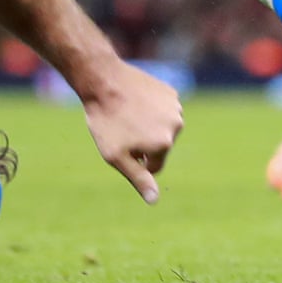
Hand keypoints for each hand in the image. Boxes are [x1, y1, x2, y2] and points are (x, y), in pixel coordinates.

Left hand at [80, 61, 183, 202]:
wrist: (105, 82)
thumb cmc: (107, 122)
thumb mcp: (117, 157)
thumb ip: (139, 179)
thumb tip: (154, 200)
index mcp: (164, 143)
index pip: (154, 166)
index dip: (135, 161)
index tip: (120, 148)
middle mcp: (176, 125)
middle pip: (161, 145)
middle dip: (145, 143)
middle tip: (123, 131)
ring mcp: (175, 106)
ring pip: (163, 127)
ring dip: (149, 126)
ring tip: (128, 116)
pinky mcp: (171, 92)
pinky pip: (163, 110)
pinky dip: (152, 110)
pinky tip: (134, 104)